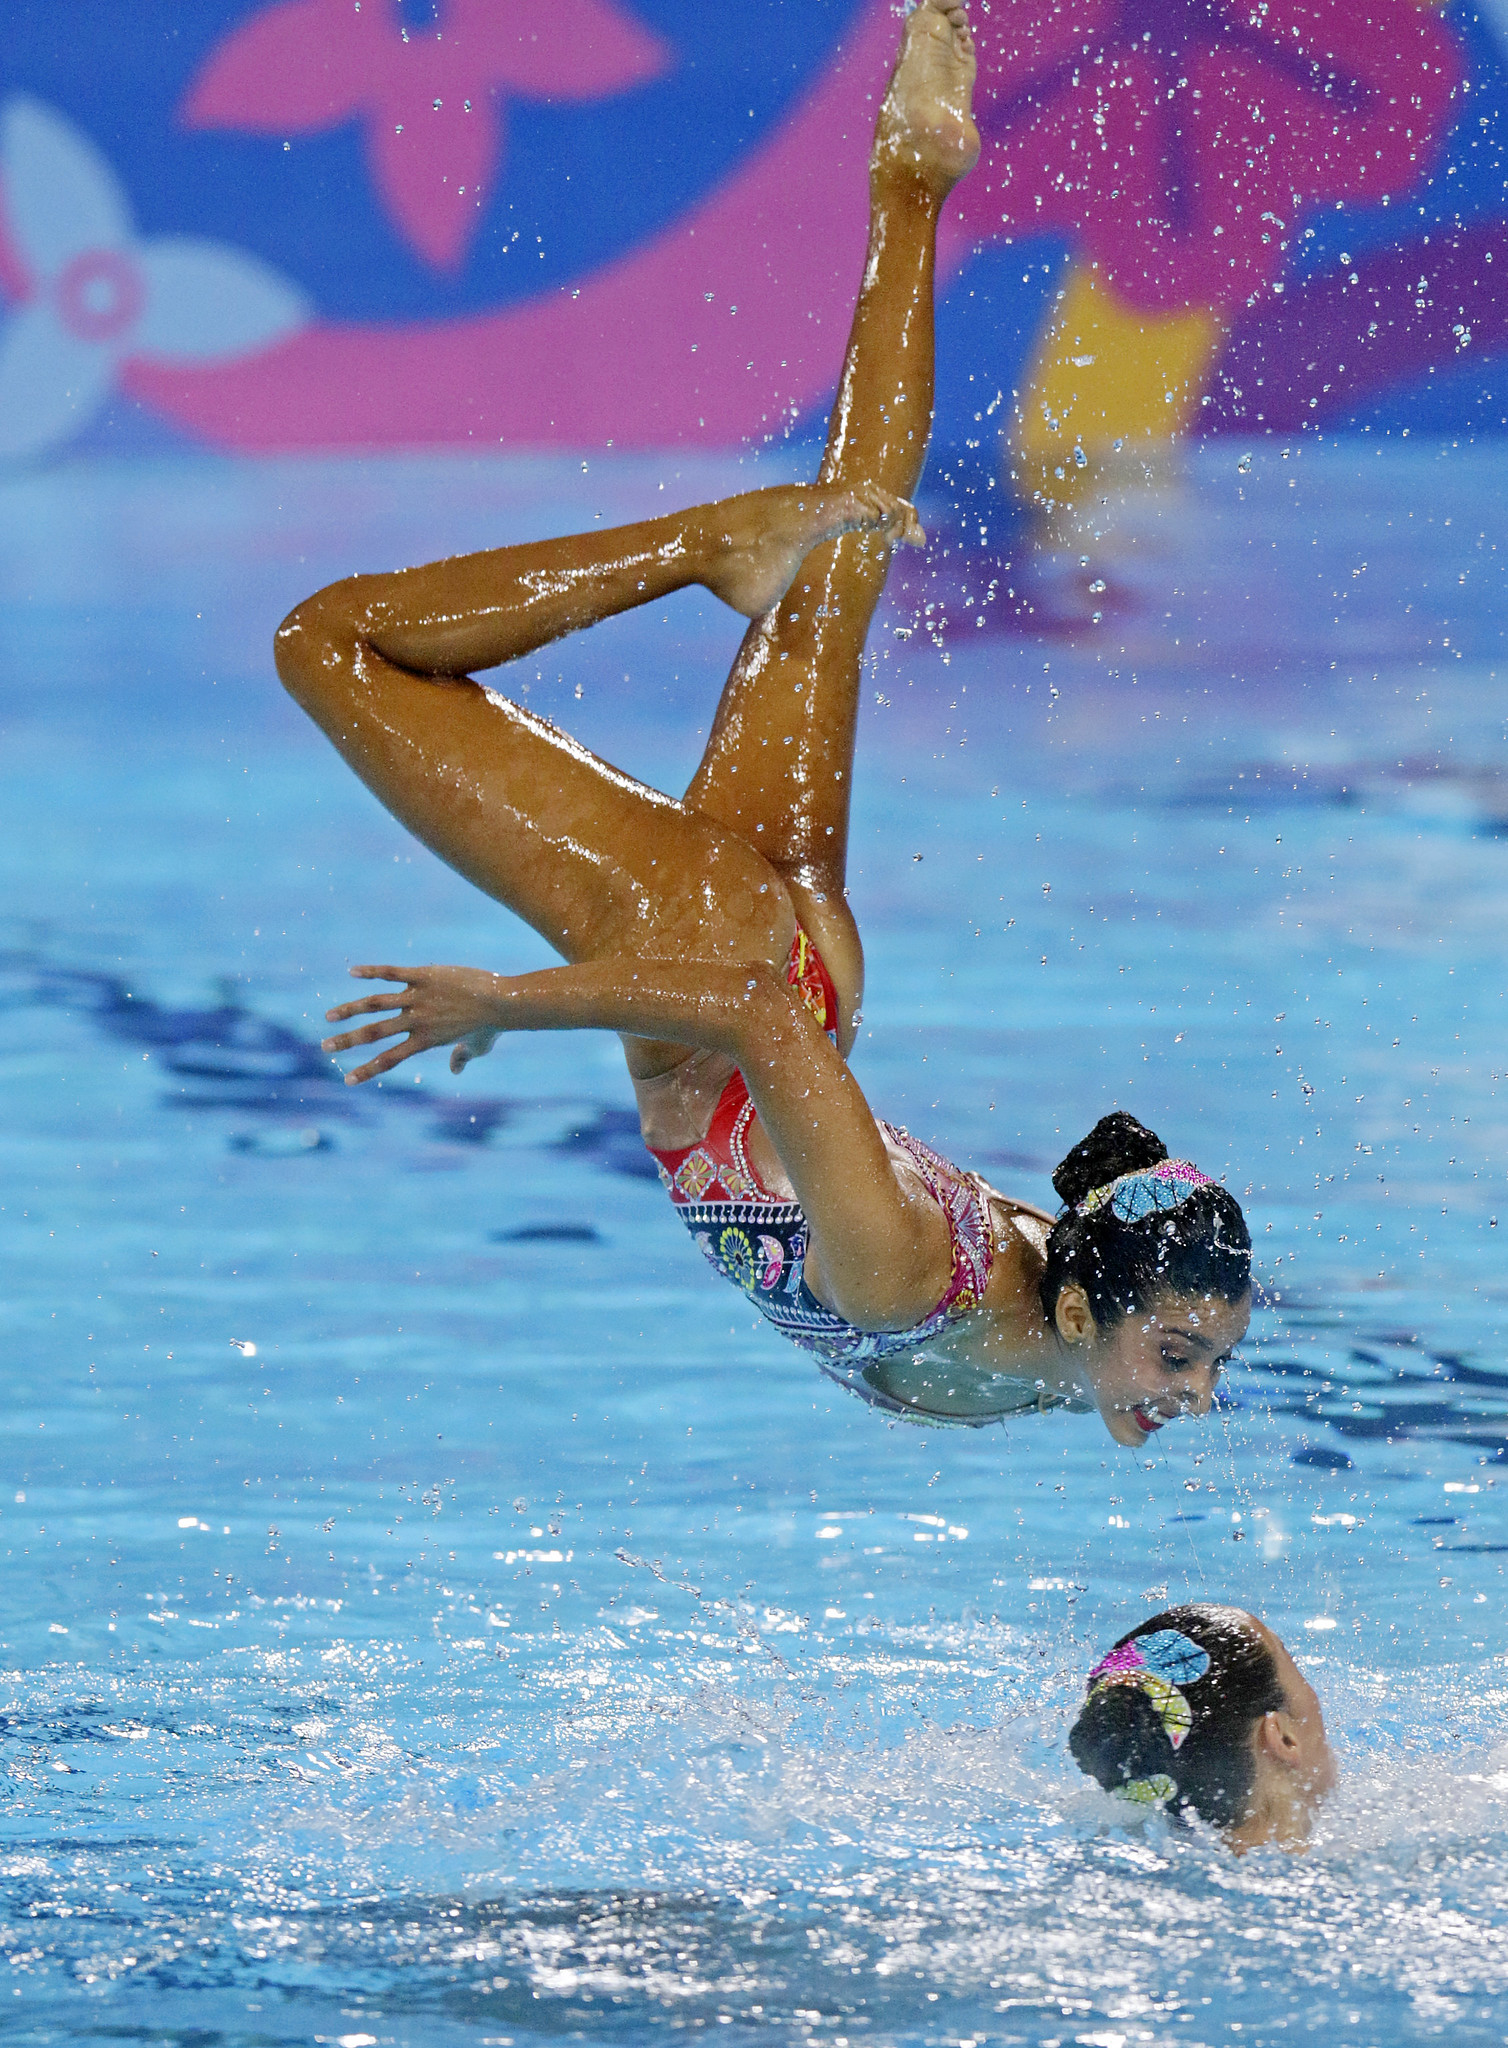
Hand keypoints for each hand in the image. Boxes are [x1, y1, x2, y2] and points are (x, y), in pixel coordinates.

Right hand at [322, 963, 503, 1083]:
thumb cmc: (492, 1026)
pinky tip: (352, 972)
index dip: (366, 1070)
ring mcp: (419, 997)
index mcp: (425, 1041)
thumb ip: (462, 1058)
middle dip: (347, 1042)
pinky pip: (392, 973)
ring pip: (376, 1003)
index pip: (389, 1059)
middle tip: (324, 1047)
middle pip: (375, 1034)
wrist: (503, 1001)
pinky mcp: (424, 976)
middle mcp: (417, 1021)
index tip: (346, 1080)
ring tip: (329, 1016)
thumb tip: (456, 1069)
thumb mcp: (478, 1047)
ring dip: (350, 1010)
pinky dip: (371, 972)